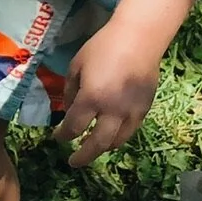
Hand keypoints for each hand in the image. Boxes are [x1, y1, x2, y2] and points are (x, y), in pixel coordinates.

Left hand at [52, 22, 161, 168]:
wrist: (139, 38)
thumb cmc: (103, 47)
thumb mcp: (76, 66)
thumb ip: (70, 91)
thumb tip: (70, 109)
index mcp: (91, 98)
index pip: (74, 127)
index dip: (63, 136)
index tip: (57, 137)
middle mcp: (112, 110)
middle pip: (97, 144)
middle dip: (83, 156)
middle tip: (73, 162)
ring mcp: (131, 112)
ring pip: (117, 142)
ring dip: (102, 148)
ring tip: (92, 149)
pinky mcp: (144, 109)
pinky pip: (130, 132)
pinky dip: (118, 138)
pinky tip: (111, 136)